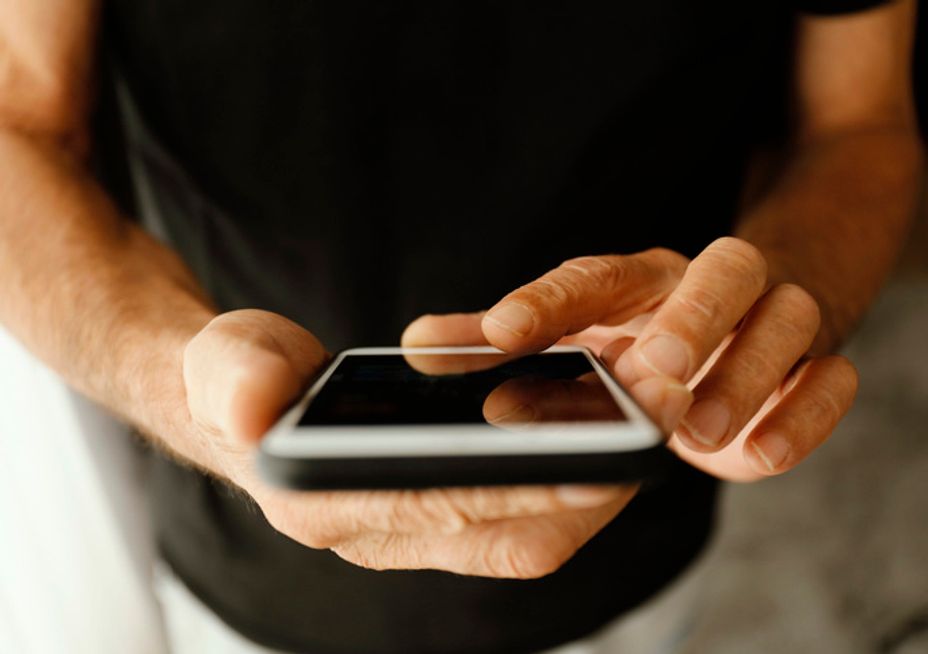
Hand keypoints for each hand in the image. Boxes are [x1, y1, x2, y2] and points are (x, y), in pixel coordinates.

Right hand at [180, 310, 654, 577]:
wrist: (242, 400)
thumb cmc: (237, 379)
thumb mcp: (227, 363)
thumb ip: (236, 381)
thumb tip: (253, 409)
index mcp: (331, 503)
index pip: (445, 506)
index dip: (523, 487)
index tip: (598, 458)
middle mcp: (380, 535)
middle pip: (509, 539)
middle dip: (588, 493)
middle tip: (655, 433)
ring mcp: (415, 532)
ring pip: (527, 537)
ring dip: (592, 493)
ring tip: (648, 430)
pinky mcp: (439, 516)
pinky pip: (519, 518)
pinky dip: (568, 486)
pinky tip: (602, 436)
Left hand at [403, 237, 857, 481]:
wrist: (752, 311)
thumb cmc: (645, 329)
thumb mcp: (575, 329)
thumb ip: (498, 340)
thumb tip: (417, 345)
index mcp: (642, 278)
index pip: (595, 277)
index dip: (549, 302)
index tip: (501, 333)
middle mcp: (712, 288)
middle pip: (723, 270)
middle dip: (693, 313)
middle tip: (654, 366)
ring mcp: (774, 322)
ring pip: (787, 321)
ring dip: (747, 373)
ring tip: (697, 429)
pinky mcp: (817, 370)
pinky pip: (834, 380)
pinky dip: (806, 413)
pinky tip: (760, 453)